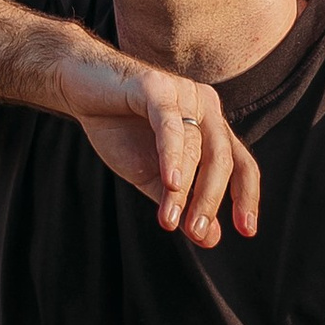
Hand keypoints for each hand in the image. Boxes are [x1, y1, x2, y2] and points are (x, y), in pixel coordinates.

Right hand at [48, 40, 259, 245]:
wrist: (78, 88)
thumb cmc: (117, 128)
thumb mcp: (151, 175)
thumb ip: (179, 201)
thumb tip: (210, 238)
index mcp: (211, 127)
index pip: (240, 164)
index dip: (246, 196)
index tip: (246, 230)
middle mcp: (206, 107)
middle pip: (222, 159)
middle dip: (210, 199)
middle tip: (197, 231)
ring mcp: (185, 93)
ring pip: (196, 147)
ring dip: (184, 187)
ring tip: (170, 219)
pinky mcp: (157, 86)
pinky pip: (170, 125)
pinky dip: (172, 156)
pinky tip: (171, 182)